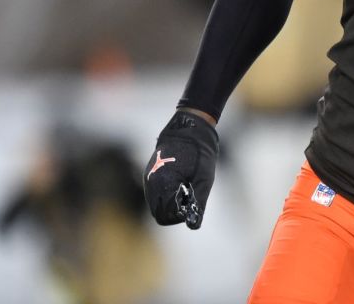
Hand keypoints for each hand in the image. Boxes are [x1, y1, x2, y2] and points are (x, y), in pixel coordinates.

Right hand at [144, 110, 218, 229]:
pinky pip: (155, 194)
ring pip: (156, 204)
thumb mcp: (204, 180)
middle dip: (175, 211)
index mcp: (162, 184)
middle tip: (190, 194)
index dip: (180, 215)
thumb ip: (197, 204)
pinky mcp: (151, 174)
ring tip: (186, 187)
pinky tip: (180, 183)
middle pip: (159, 213)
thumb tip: (193, 226)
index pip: (164, 217)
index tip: (192, 202)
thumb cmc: (200, 153)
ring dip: (171, 203)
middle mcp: (150, 182)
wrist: (189, 127)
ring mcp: (149, 178)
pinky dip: (167, 195)